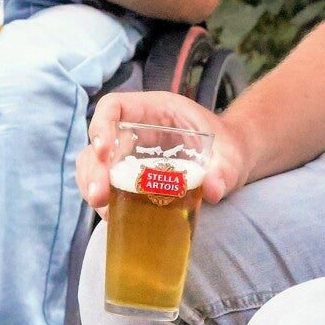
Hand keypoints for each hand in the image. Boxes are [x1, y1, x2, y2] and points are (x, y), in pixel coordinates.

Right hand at [77, 91, 250, 212]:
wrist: (232, 163)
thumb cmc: (228, 148)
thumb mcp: (232, 154)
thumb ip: (226, 168)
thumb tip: (213, 189)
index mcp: (155, 110)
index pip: (114, 106)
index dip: (101, 125)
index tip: (104, 151)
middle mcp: (136, 132)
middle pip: (97, 143)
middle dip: (93, 168)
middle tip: (99, 195)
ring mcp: (130, 156)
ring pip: (95, 167)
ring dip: (92, 187)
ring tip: (104, 210)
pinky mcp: (131, 180)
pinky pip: (108, 188)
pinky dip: (105, 203)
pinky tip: (113, 218)